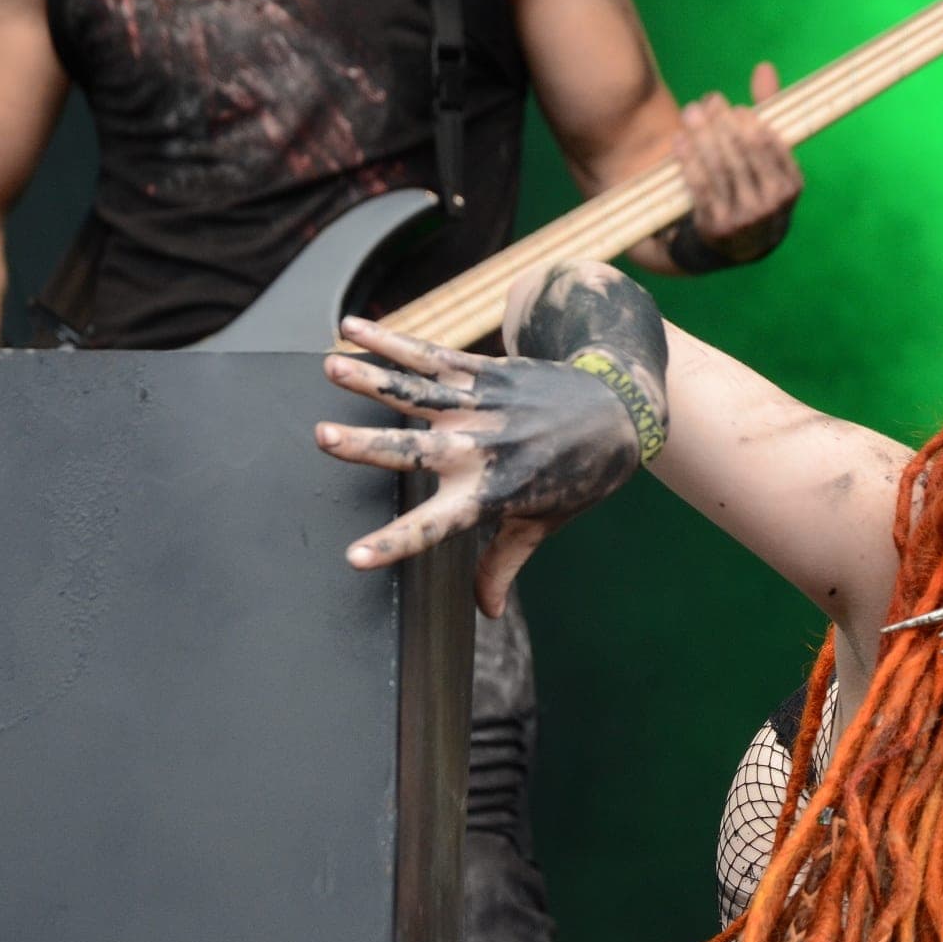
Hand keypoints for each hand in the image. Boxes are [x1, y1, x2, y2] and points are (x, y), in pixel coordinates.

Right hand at [315, 317, 643, 617]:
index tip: (354, 557)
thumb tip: (488, 611)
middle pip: (416, 450)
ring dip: (372, 379)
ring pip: (417, 393)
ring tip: (329, 368)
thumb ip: (504, 563)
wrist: (619, 412)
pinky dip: (390, 341)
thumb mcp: (545, 523)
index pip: (436, 527)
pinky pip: (430, 355)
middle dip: (368, 445)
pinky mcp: (485, 372)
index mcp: (493, 495)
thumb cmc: (579, 477)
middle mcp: (482, 450)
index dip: (396, 542)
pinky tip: (350, 329)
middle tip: (323, 437)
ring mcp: (483, 406)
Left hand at [671, 62, 802, 265]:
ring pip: (720, 168)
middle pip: (742, 152)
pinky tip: (679, 141)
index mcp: (791, 186)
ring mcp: (744, 220)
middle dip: (722, 122)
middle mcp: (771, 206)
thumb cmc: (754, 186)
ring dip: (702, 136)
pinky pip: (701, 188)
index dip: (749, 121)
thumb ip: (766, 113)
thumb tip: (764, 67)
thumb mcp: (768, 156)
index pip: (768, 144)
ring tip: (690, 113)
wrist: (739, 244)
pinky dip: (689, 162)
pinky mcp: (716, 228)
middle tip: (706, 103)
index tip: (733, 107)